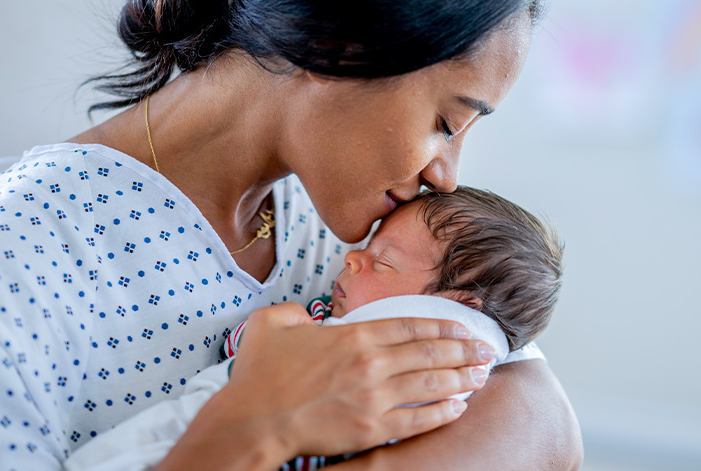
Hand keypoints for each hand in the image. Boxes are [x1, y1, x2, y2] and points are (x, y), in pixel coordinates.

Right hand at [225, 302, 492, 459]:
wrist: (252, 420)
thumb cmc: (259, 375)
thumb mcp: (271, 323)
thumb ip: (294, 311)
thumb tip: (306, 316)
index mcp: (352, 335)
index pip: (409, 325)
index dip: (441, 325)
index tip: (462, 326)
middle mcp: (370, 363)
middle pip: (429, 353)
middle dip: (463, 350)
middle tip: (486, 349)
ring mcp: (373, 397)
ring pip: (430, 384)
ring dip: (461, 378)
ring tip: (482, 375)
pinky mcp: (370, 428)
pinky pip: (417, 420)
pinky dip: (441, 413)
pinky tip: (458, 408)